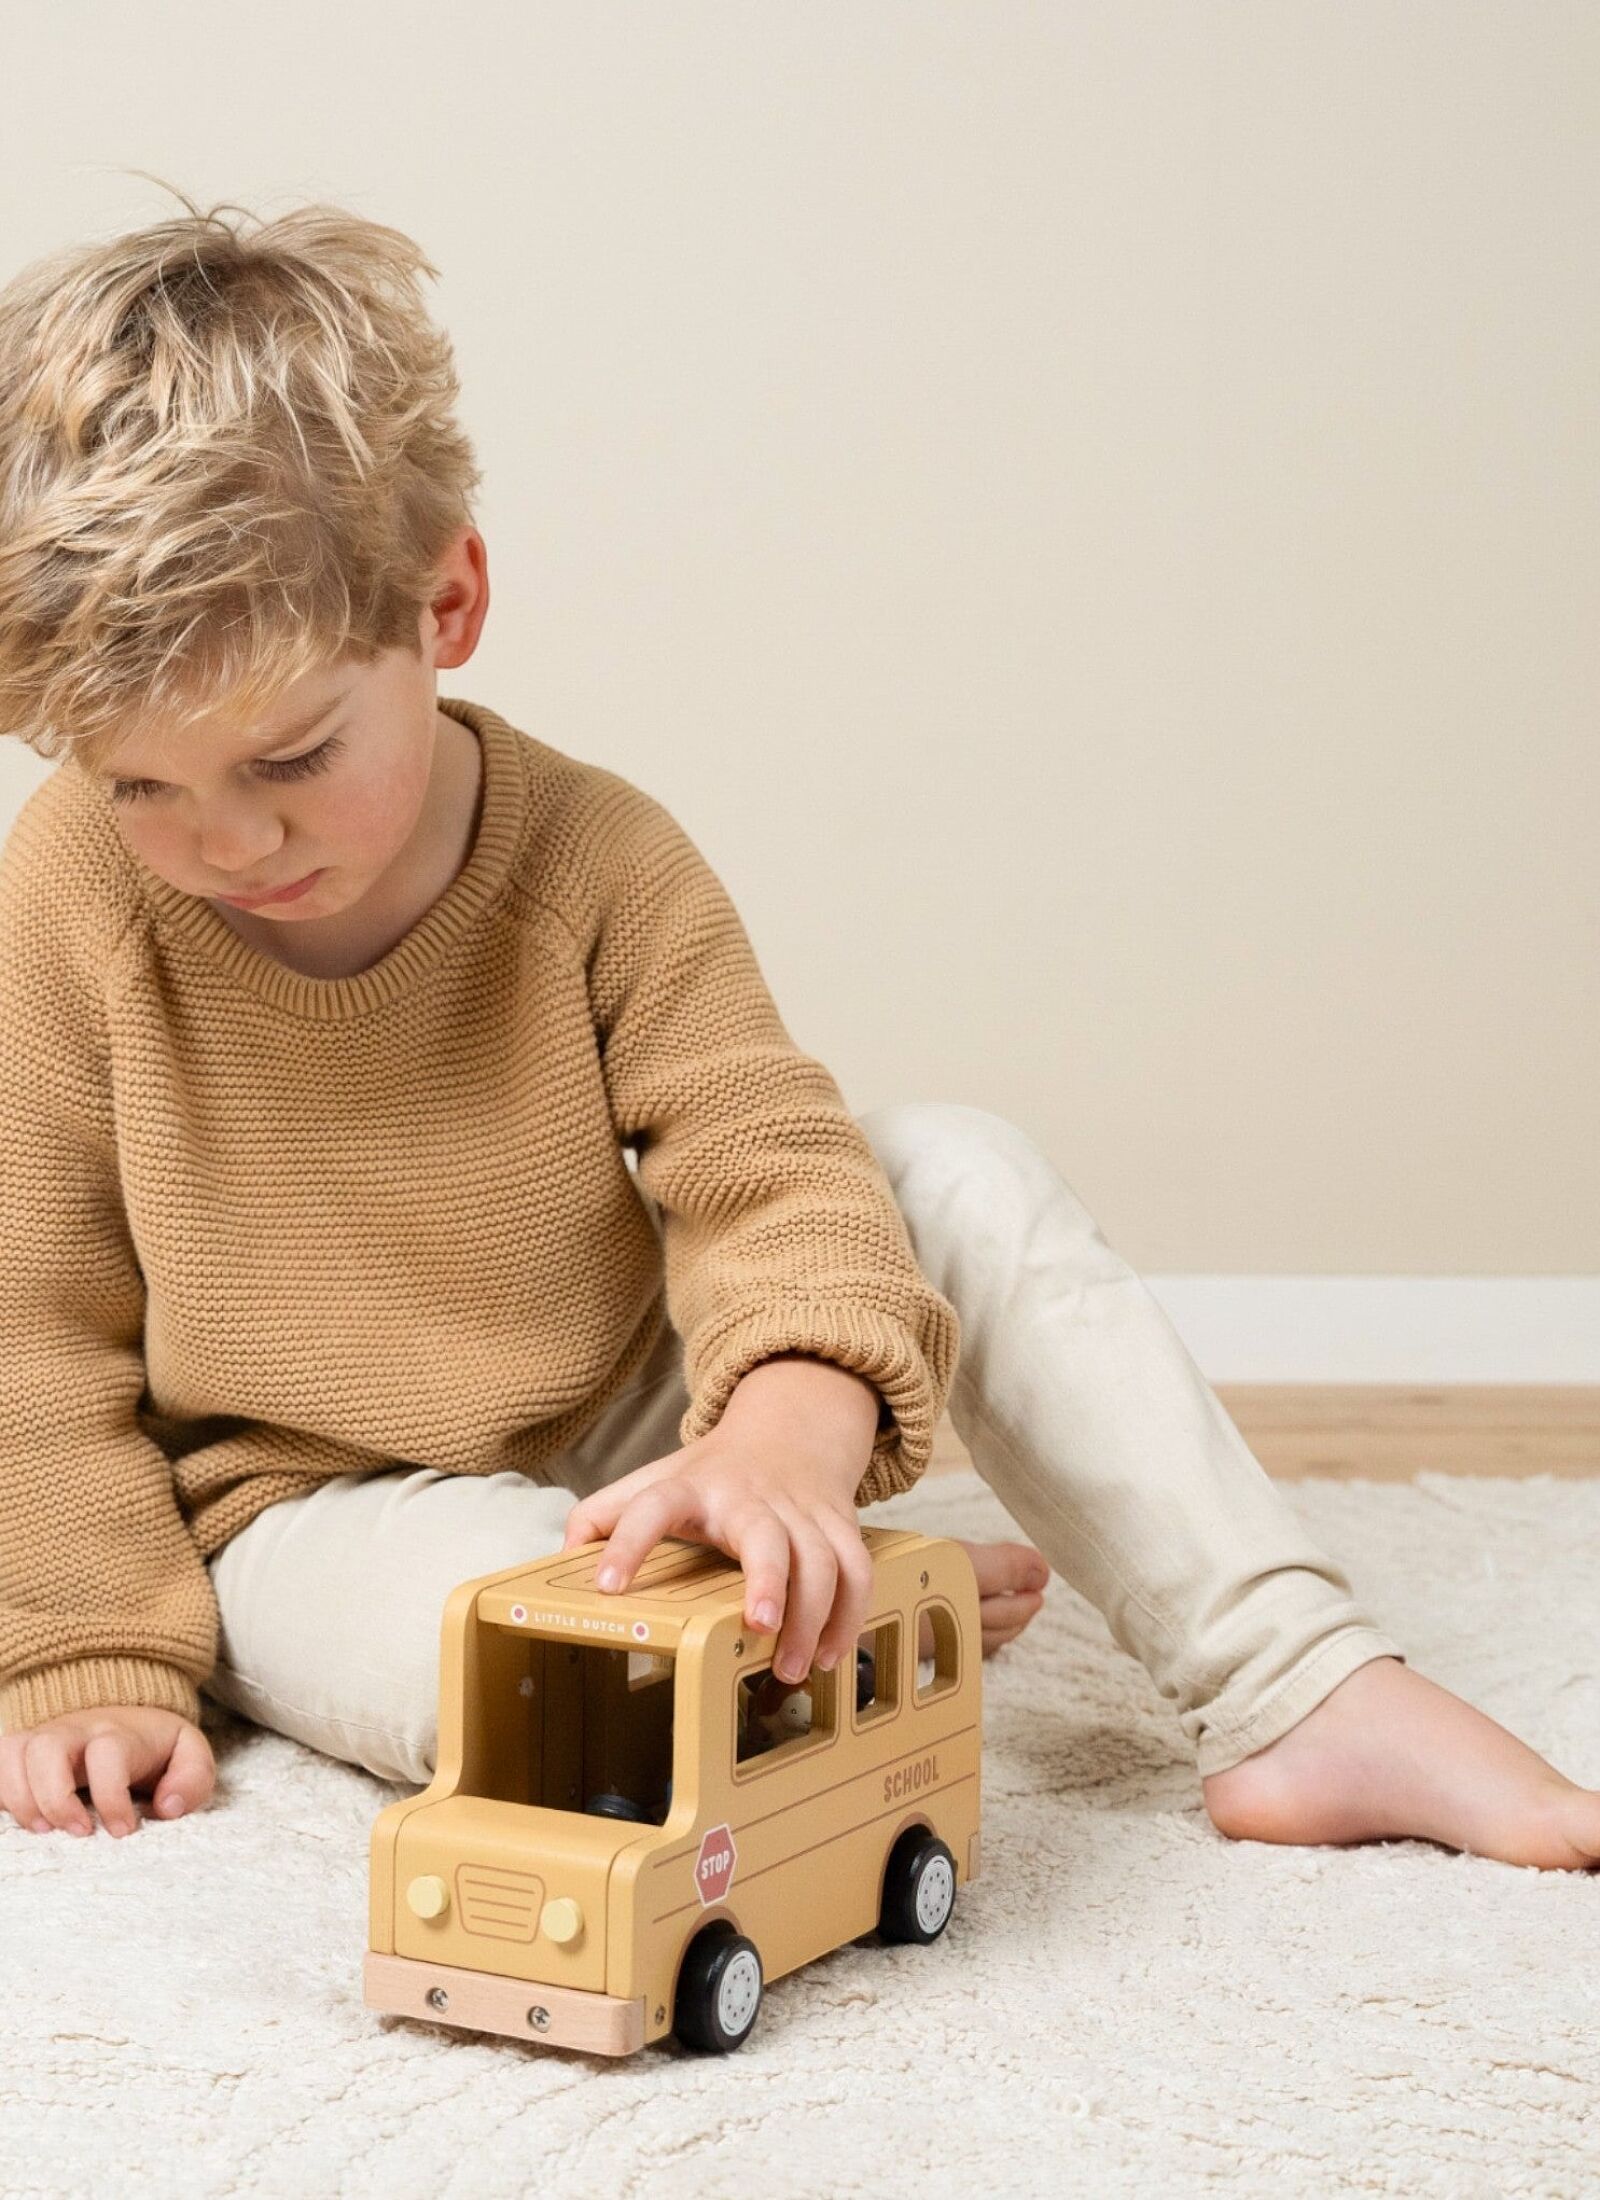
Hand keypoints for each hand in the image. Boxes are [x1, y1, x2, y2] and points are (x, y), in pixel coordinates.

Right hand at [0, 1705, 215, 1837]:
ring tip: (45, 1832)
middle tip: (78, 1832)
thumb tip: (167, 1807)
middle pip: (47, 1746)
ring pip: (15, 1752)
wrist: (129, 1717)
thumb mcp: (189, 1756)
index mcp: (120, 1732)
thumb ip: (192, 1779)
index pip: (107, 1753)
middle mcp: (76, 1730)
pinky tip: (22, 1818)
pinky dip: (3, 1793)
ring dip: (20, 1799)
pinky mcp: (23, 1753)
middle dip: (55, 1797)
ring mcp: (45, 1738)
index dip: (112, 1796)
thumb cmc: (157, 1748)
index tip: (124, 1830)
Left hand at [560, 1352, 881, 1686]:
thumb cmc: (711, 1473)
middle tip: (761, 1625)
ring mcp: (799, 1509)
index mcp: (691, 1488)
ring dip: (815, 1615)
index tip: (607, 1586)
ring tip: (793, 1667)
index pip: (652, 1506)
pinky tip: (828, 1655)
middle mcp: (749, 1496)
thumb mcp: (653, 1479)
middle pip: (766, 1533)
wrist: (789, 1429)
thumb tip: (559, 1559)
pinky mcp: (838, 1523)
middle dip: (769, 1578)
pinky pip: (857, 1568)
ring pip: (823, 1557)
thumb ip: (602, 1515)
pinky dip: (851, 1614)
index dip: (628, 1542)